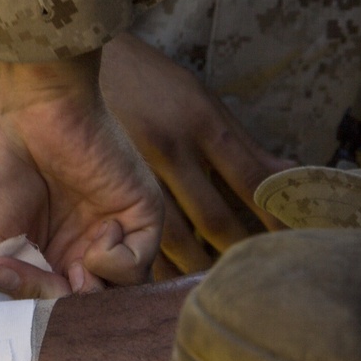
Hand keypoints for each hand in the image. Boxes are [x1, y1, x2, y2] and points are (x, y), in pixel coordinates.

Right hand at [0, 49, 163, 301]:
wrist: (20, 108)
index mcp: (44, 256)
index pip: (50, 309)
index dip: (34, 317)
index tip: (10, 301)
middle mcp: (79, 248)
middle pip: (84, 309)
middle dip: (58, 309)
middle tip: (35, 283)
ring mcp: (111, 232)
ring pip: (115, 296)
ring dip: (88, 293)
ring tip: (64, 269)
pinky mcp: (140, 215)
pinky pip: (139, 265)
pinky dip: (116, 263)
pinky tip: (95, 238)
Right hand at [100, 33, 290, 275]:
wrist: (66, 73)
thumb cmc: (140, 80)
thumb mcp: (196, 98)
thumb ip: (240, 141)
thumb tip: (293, 173)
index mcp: (198, 121)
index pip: (251, 178)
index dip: (275, 215)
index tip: (293, 241)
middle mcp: (170, 146)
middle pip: (214, 217)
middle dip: (237, 251)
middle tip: (255, 276)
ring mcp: (134, 170)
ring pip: (174, 235)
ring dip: (197, 264)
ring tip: (215, 287)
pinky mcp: (103, 189)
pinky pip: (136, 236)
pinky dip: (156, 259)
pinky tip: (169, 274)